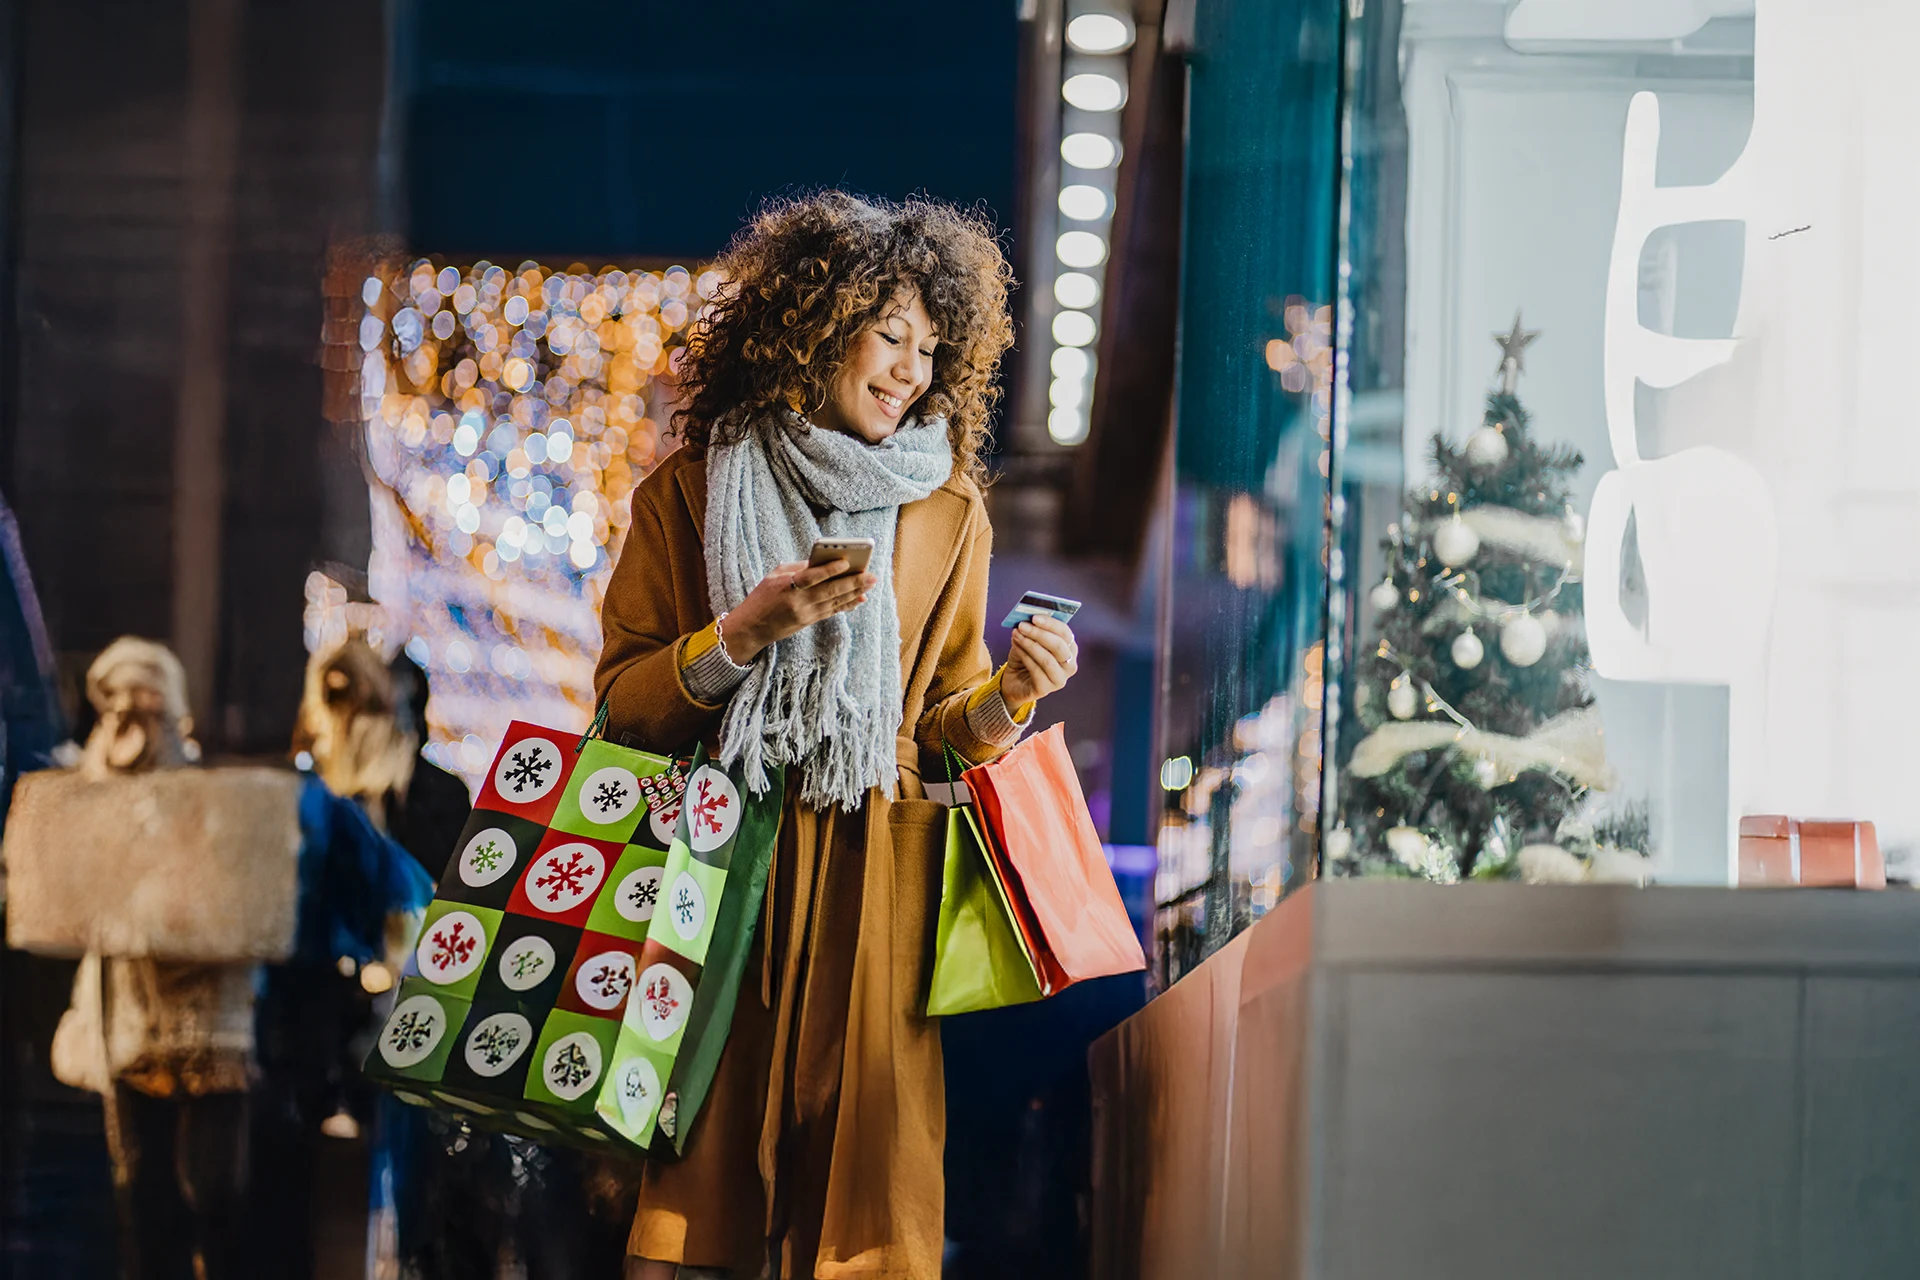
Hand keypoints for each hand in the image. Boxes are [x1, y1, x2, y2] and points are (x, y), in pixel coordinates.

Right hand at [720, 560, 878, 662]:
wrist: (752, 627)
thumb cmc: (763, 596)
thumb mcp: (774, 576)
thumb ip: (798, 568)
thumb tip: (823, 562)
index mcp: (786, 585)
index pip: (811, 576)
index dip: (829, 569)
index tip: (846, 561)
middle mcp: (798, 601)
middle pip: (830, 591)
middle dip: (852, 582)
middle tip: (871, 575)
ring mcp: (805, 614)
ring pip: (835, 601)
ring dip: (855, 593)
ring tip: (870, 583)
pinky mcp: (809, 622)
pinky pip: (832, 611)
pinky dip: (847, 604)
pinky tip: (860, 598)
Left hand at [1001, 615, 1077, 705]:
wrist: (1014, 682)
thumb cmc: (1025, 658)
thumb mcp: (1029, 641)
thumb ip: (1032, 629)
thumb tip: (1027, 618)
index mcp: (1070, 650)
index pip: (1066, 634)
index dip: (1051, 624)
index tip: (1034, 617)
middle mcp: (1069, 665)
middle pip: (1059, 646)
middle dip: (1039, 634)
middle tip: (1022, 625)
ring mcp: (1059, 679)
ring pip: (1047, 659)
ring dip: (1030, 644)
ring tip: (1016, 634)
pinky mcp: (1045, 689)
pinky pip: (1036, 670)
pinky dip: (1024, 656)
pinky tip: (1016, 647)